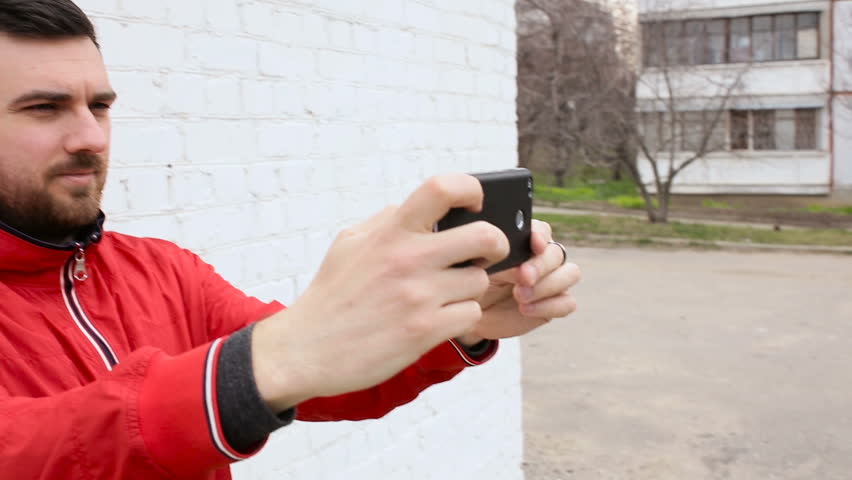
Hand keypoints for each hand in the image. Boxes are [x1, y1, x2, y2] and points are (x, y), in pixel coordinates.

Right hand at [252, 175, 509, 410]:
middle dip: (495, 244)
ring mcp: (419, 296)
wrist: (306, 349)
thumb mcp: (349, 243)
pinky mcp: (425, 331)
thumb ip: (387, 222)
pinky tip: (439, 319)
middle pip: (485, 236)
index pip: (443, 188)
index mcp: (391, 232)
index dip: (471, 190)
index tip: (474, 204)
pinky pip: (471, 314)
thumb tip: (422, 208)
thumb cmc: (331, 295)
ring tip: (446, 295)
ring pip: (480, 281)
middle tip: (484, 255)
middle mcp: (408, 258)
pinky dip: (461, 317)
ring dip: (470, 289)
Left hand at [457, 220, 580, 343]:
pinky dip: (549, 306)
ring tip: (520, 296)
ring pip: (570, 274)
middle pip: (557, 253)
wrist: (473, 313)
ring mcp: (553, 281)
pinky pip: (568, 302)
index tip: (535, 243)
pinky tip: (526, 310)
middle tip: (523, 277)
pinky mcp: (555, 304)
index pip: (542, 230)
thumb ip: (495, 258)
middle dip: (541, 265)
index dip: (540, 235)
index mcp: (524, 242)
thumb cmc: (475, 283)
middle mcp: (543, 258)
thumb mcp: (479, 268)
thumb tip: (506, 252)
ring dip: (548, 284)